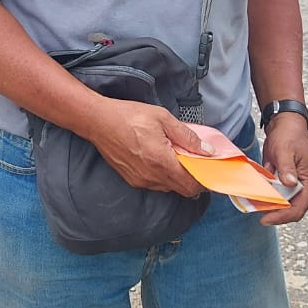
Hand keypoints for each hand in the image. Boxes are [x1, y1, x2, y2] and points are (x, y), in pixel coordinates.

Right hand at [83, 99, 206, 198]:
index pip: (192, 184)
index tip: (209, 169)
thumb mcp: (163, 118)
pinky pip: (155, 184)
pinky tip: (159, 159)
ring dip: (177, 177)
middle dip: (193, 179)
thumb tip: (207, 150)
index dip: (205, 180)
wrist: (98, 121)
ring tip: (175, 157)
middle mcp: (152, 176)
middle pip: (183, 190)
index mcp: (162, 161)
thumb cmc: (129, 116)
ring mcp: (141, 180)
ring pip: (169, 188)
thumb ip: (187, 136)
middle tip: (195, 162)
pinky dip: (163, 176)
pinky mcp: (132, 179)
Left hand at [258, 114, 307, 225]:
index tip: (266, 219)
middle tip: (256, 213)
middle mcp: (303, 187)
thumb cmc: (290, 136)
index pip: (298, 208)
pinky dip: (265, 197)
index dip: (282, 216)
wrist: (284, 125)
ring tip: (253, 206)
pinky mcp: (283, 182)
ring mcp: (293, 186)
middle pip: (290, 210)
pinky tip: (254, 197)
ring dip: (269, 206)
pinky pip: (275, 194)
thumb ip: (287, 168)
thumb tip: (290, 184)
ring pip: (282, 204)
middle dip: (274, 214)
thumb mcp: (286, 151)